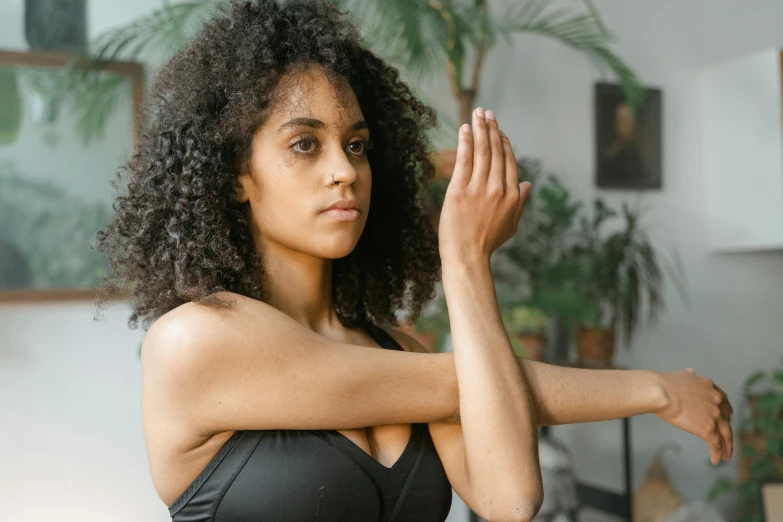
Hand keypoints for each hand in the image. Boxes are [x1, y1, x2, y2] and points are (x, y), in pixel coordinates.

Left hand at [438, 108, 530, 264]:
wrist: (467, 257)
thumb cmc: (487, 243)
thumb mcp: (511, 225)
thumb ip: (521, 202)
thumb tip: (528, 184)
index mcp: (512, 195)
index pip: (509, 162)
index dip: (504, 143)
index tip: (499, 130)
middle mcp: (498, 188)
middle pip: (496, 152)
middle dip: (492, 129)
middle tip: (487, 113)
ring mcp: (479, 189)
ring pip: (482, 152)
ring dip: (480, 129)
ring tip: (477, 114)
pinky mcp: (459, 190)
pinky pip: (464, 160)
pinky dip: (465, 142)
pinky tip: (464, 129)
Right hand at [655, 368, 733, 464]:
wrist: (661, 392)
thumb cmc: (665, 383)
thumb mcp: (681, 375)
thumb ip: (689, 376)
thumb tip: (690, 372)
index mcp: (710, 388)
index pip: (723, 401)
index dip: (727, 410)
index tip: (729, 415)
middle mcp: (716, 401)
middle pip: (727, 420)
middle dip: (728, 431)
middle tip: (728, 440)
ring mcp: (713, 416)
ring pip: (725, 434)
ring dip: (727, 446)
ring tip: (726, 456)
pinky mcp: (707, 429)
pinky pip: (715, 444)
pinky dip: (717, 453)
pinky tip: (715, 460)